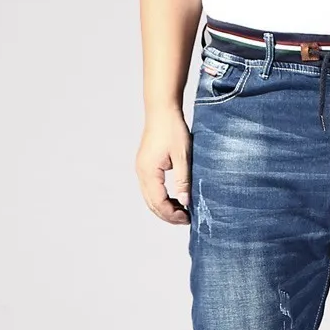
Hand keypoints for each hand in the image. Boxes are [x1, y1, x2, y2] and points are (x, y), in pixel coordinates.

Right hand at [136, 107, 190, 224]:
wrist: (161, 110)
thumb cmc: (173, 130)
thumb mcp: (183, 157)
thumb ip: (183, 181)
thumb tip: (184, 202)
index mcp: (149, 172)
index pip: (158, 203)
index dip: (172, 215)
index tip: (188, 218)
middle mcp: (141, 173)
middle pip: (152, 204)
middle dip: (168, 215)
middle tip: (186, 219)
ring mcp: (141, 169)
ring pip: (150, 198)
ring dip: (164, 207)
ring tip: (182, 211)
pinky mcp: (144, 166)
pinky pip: (150, 189)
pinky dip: (161, 198)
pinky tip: (175, 198)